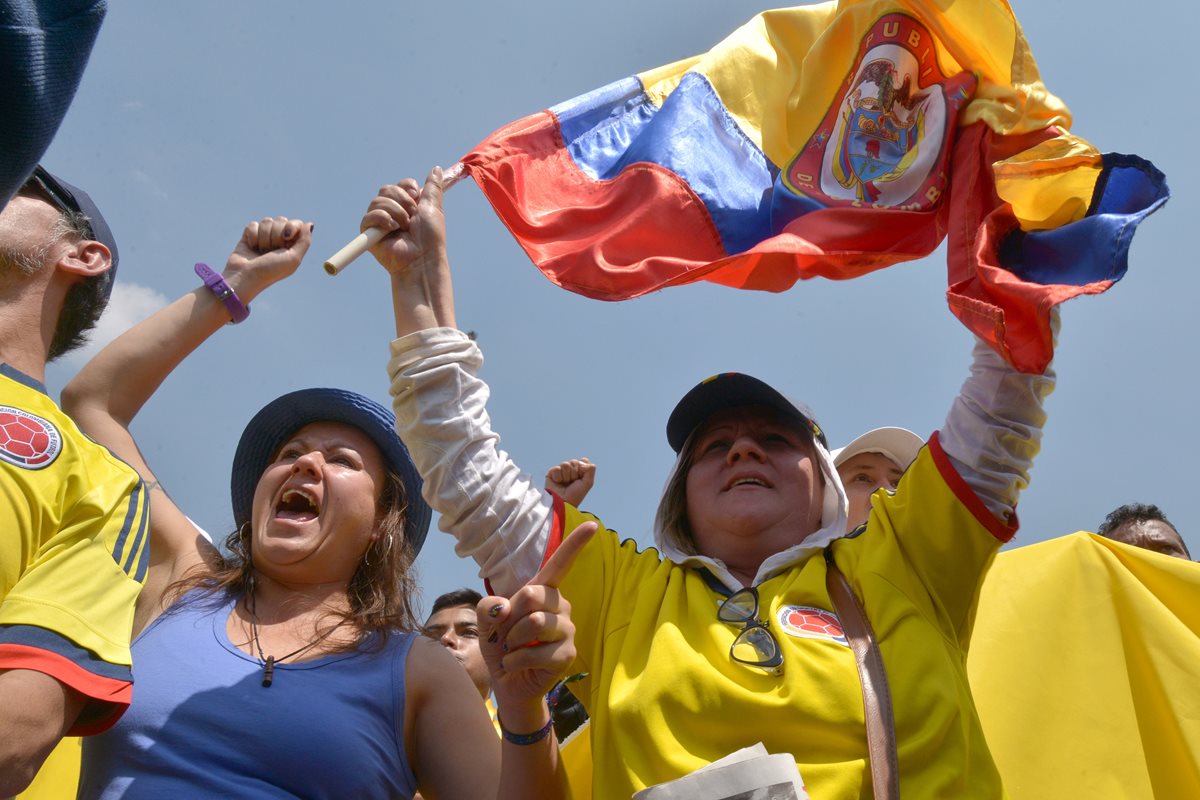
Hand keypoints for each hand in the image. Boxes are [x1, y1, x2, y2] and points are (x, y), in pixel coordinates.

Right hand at [223, 216, 312, 300]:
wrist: (245, 276)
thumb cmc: (271, 270)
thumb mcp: (294, 258)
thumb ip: (305, 241)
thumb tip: (309, 224)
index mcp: (292, 245)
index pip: (296, 223)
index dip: (291, 227)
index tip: (286, 238)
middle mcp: (279, 240)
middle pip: (282, 220)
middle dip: (276, 234)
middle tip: (272, 250)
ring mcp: (264, 237)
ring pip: (267, 221)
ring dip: (264, 237)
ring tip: (261, 251)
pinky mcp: (250, 235)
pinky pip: (253, 225)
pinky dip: (252, 236)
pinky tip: (252, 247)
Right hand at [363, 167, 446, 275]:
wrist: (422, 257)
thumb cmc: (430, 237)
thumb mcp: (433, 207)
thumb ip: (433, 187)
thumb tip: (435, 168)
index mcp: (406, 205)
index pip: (399, 185)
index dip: (407, 187)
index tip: (416, 196)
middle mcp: (391, 212)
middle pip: (386, 189)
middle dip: (402, 200)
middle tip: (412, 216)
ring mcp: (379, 222)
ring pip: (378, 201)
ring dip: (395, 212)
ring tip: (404, 227)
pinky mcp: (369, 233)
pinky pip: (370, 216)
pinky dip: (383, 220)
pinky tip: (392, 230)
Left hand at [477, 521, 597, 723]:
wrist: (507, 682)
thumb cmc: (500, 645)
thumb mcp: (486, 622)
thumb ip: (487, 607)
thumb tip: (503, 607)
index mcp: (543, 592)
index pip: (561, 564)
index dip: (575, 544)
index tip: (593, 525)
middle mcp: (560, 606)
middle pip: (532, 595)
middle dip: (509, 617)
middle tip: (506, 633)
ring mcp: (567, 630)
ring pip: (533, 623)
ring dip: (511, 640)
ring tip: (511, 649)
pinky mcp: (568, 654)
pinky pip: (536, 651)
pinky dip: (515, 660)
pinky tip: (515, 664)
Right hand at [545, 458, 595, 506]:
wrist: (563, 503)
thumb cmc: (575, 495)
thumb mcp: (588, 483)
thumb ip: (591, 470)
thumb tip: (581, 461)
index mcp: (579, 471)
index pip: (583, 461)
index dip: (583, 469)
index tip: (581, 479)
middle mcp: (570, 469)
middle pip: (574, 461)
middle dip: (574, 473)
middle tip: (572, 483)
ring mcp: (560, 470)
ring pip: (565, 464)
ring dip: (566, 476)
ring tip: (564, 484)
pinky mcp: (551, 472)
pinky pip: (557, 468)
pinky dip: (558, 477)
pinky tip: (557, 483)